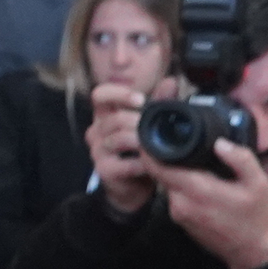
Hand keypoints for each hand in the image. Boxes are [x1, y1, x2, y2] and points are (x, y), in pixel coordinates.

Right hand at [84, 80, 159, 214]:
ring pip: (118, 139)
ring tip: (156, 145)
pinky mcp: (104, 170)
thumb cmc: (138, 152)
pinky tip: (153, 164)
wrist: (132, 187)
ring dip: (142, 142)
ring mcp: (98, 151)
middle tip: (157, 128)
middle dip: (139, 122)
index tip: (140, 100)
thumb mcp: (147, 124)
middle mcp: (96, 131)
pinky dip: (143, 164)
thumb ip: (158, 102)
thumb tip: (171, 81)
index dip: (119, 93)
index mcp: (104, 116)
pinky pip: (125, 164)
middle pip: (114, 118)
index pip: (100, 94)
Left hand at [157, 138, 267, 268]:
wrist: (252, 252)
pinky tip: (200, 181)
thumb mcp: (259, 184)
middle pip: (161, 173)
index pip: (158, 167)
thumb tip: (220, 142)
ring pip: (168, 184)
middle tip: (179, 143)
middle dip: (165, 158)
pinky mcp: (181, 220)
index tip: (151, 136)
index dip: (150, 150)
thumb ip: (241, 159)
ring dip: (176, 172)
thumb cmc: (256, 218)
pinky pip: (175, 196)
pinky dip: (182, 186)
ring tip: (195, 162)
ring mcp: (179, 214)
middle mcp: (181, 203)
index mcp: (196, 191)